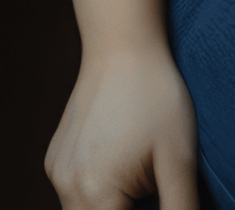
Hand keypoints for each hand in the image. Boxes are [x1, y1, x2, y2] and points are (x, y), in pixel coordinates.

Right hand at [46, 42, 199, 209]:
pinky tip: (122, 155)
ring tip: (140, 166)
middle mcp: (66, 188)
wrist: (123, 43)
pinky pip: (75, 191)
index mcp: (96, 193)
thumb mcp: (179, 159)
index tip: (160, 192)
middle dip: (128, 209)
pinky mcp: (55, 159)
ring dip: (112, 204)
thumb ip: (180, 208)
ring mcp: (57, 173)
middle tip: (152, 180)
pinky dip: (98, 189)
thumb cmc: (154, 95)